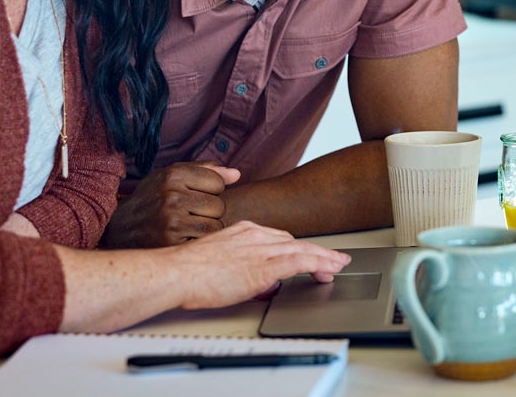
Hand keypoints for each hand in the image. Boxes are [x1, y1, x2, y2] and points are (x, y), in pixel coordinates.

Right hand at [104, 162, 239, 247]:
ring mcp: (171, 221)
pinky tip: (185, 239)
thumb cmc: (151, 200)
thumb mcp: (169, 177)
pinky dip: (200, 243)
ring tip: (188, 227)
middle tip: (191, 215)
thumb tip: (237, 175)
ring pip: (216, 226)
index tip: (194, 196)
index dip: (210, 191)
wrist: (119, 230)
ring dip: (207, 229)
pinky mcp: (171, 243)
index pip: (218, 182)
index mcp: (172, 175)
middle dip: (210, 212)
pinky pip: (206, 243)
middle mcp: (171, 196)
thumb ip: (205, 171)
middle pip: (219, 205)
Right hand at [163, 221, 350, 309]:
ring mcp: (261, 248)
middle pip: (294, 242)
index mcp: (243, 231)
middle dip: (315, 252)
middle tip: (332, 260)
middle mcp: (255, 235)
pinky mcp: (265, 265)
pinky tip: (328, 269)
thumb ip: (241, 268)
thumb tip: (259, 284)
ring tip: (338, 265)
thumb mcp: (219, 261)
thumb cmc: (188, 272)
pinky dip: (319, 264)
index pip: (278, 238)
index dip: (296, 247)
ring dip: (324, 257)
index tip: (307, 253)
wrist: (178, 272)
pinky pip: (301, 262)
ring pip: (303, 249)